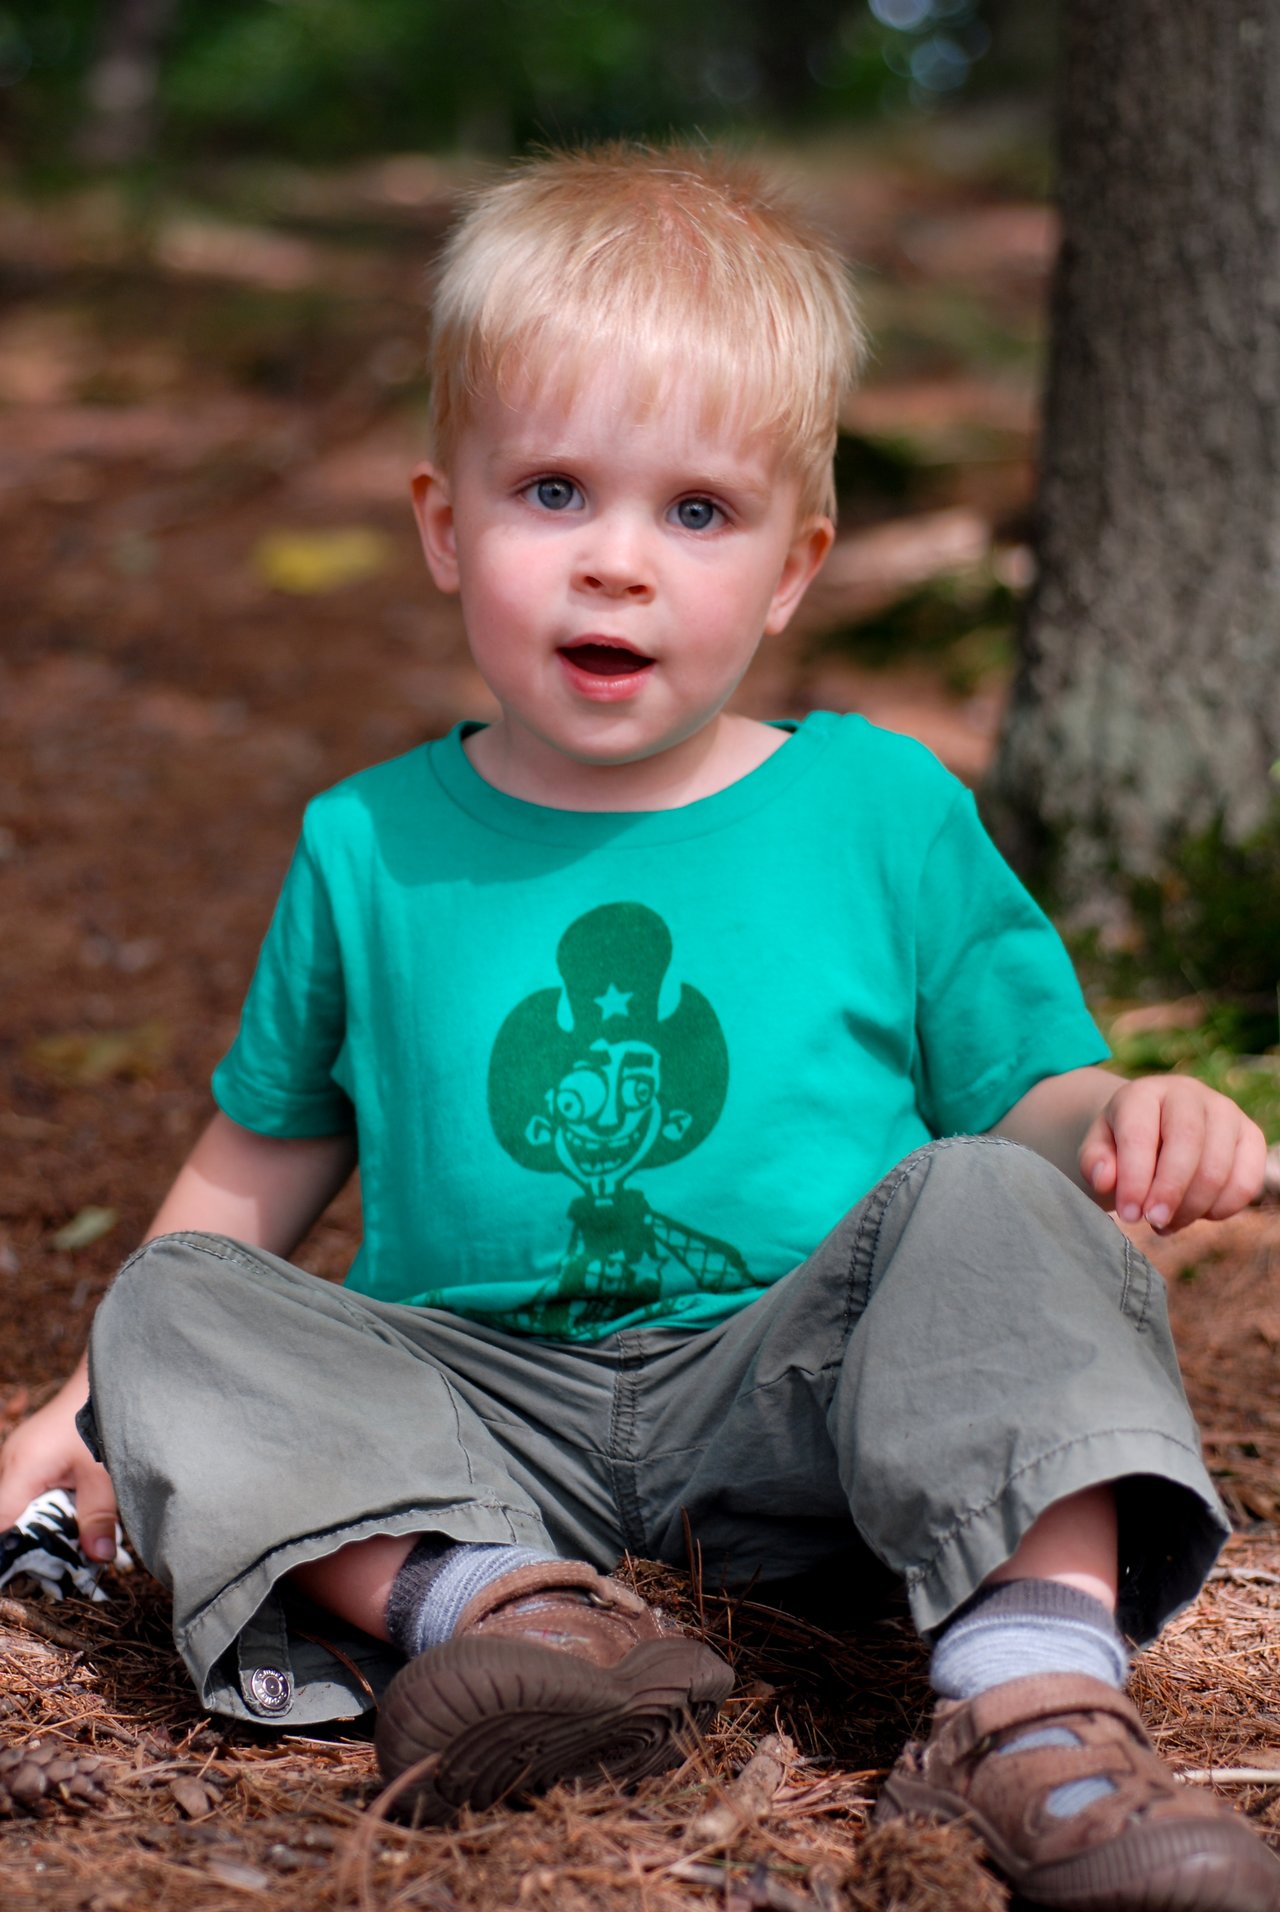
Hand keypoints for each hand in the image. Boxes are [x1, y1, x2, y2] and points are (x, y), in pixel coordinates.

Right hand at [0, 1374, 117, 1561]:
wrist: (106, 1377)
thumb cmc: (100, 1418)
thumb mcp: (105, 1473)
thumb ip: (99, 1516)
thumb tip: (97, 1558)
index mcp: (21, 1470)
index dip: (4, 1553)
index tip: (15, 1573)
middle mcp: (9, 1464)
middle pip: (2, 1517)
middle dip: (20, 1543)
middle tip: (48, 1566)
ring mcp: (15, 1457)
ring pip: (11, 1503)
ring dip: (31, 1524)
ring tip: (58, 1543)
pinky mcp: (27, 1454)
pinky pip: (20, 1489)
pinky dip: (35, 1506)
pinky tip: (61, 1514)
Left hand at [1079, 1074, 1266, 1232]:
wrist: (1154, 1130)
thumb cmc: (1122, 1144)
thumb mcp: (1098, 1149)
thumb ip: (1094, 1162)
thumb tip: (1105, 1180)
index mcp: (1143, 1093)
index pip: (1140, 1134)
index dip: (1135, 1179)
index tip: (1129, 1214)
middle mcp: (1188, 1094)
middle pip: (1188, 1144)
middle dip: (1170, 1192)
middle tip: (1153, 1222)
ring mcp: (1225, 1112)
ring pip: (1219, 1167)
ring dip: (1193, 1207)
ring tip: (1167, 1223)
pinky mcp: (1251, 1136)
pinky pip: (1246, 1182)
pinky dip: (1222, 1208)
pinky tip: (1196, 1214)